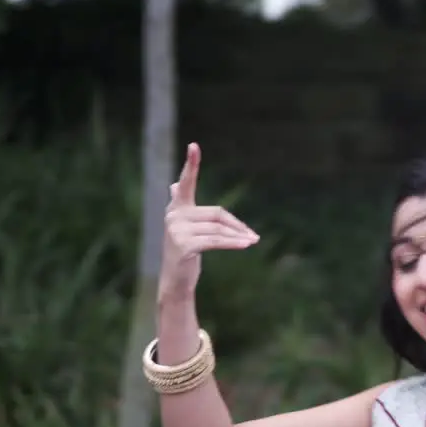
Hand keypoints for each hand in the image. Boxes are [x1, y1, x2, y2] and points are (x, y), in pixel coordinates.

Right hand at [160, 142, 258, 298]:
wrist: (176, 281)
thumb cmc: (185, 251)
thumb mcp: (185, 227)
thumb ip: (181, 205)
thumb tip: (172, 185)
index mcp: (176, 207)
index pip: (185, 182)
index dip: (191, 164)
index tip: (194, 145)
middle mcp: (173, 215)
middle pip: (216, 213)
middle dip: (236, 225)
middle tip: (254, 237)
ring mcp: (176, 230)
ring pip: (218, 229)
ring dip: (238, 236)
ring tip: (252, 242)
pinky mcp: (183, 244)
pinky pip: (215, 240)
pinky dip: (233, 243)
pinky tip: (246, 244)